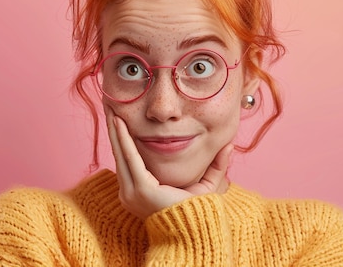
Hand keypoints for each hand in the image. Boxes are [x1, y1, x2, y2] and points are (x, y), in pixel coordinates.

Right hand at [106, 109, 232, 218]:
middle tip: (112, 112)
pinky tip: (120, 126)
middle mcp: (129, 194)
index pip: (128, 163)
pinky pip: (130, 159)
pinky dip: (124, 141)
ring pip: (122, 155)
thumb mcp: (206, 185)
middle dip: (115, 134)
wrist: (197, 230)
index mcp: (138, 194)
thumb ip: (215, 166)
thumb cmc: (200, 213)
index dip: (123, 143)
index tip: (120, 125)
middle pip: (120, 157)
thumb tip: (229, 146)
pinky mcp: (139, 189)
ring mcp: (132, 193)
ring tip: (113, 114)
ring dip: (116, 133)